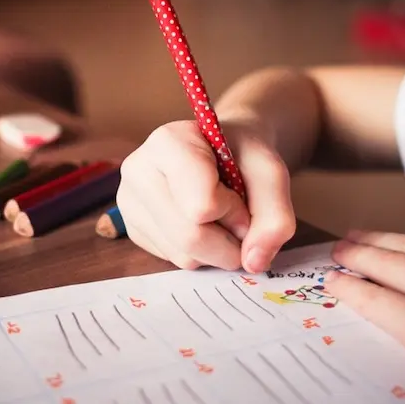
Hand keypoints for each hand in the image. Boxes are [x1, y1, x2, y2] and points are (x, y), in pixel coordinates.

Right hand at [116, 119, 295, 272]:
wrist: (221, 151)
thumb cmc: (242, 155)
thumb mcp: (270, 173)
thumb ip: (275, 215)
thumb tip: (253, 263)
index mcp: (167, 142)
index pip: (201, 206)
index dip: (234, 211)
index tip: (240, 194)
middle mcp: (137, 170)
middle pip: (190, 237)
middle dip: (228, 240)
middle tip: (239, 219)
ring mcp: (129, 201)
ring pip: (182, 255)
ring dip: (216, 250)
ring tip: (218, 217)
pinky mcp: (132, 228)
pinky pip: (173, 260)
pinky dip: (199, 253)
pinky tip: (200, 224)